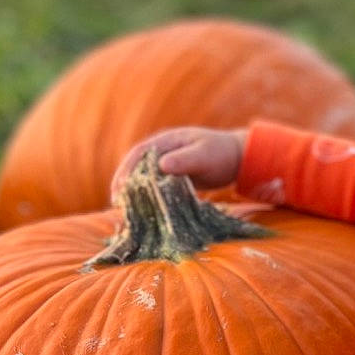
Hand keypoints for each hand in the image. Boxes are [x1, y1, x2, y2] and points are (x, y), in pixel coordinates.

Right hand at [109, 127, 244, 204]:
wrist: (237, 157)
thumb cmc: (221, 153)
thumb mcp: (204, 155)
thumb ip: (185, 160)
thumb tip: (161, 165)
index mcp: (165, 141)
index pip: (138, 155)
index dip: (125, 171)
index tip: (119, 189)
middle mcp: (160, 152)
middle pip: (135, 168)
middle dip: (124, 185)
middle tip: (118, 206)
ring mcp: (165, 165)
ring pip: (143, 179)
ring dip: (134, 194)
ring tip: (125, 212)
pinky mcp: (171, 178)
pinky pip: (155, 188)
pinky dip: (148, 198)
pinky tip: (143, 213)